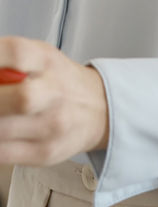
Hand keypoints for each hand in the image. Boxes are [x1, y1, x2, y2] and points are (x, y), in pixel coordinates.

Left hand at [0, 37, 108, 165]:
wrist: (99, 108)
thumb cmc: (61, 81)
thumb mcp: (41, 58)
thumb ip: (9, 61)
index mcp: (47, 61)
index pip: (17, 53)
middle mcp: (54, 91)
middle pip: (20, 97)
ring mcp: (52, 124)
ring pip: (4, 130)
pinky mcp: (45, 152)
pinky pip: (3, 154)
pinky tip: (0, 134)